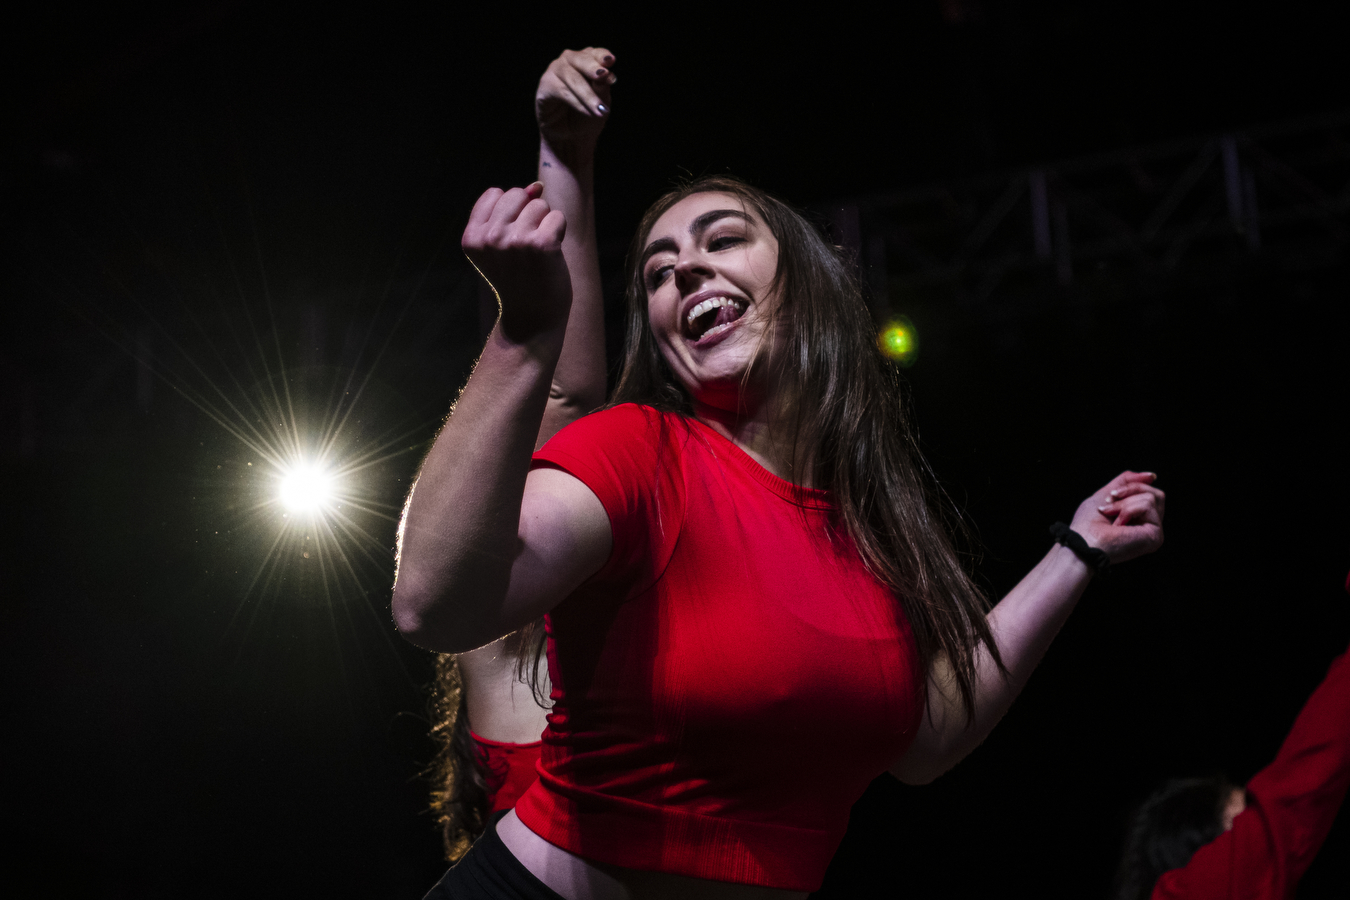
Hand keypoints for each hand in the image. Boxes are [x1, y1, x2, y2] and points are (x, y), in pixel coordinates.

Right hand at [462, 183, 570, 342]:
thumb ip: (511, 211)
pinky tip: (552, 253)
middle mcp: (490, 238)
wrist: (532, 318)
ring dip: (545, 224)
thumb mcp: (501, 245)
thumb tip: (537, 185)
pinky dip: (559, 231)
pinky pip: (557, 217)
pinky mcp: (542, 245)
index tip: (510, 240)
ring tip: (538, 252)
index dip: (510, 211)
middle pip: (518, 194)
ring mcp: (515, 241)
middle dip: (528, 214)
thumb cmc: (518, 279)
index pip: (495, 193)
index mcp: (472, 237)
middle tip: (526, 248)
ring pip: (540, 204)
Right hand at [536, 47, 615, 155]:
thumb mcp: (601, 101)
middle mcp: (569, 62)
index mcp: (586, 61)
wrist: (572, 138)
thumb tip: (604, 74)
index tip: (611, 61)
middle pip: (580, 59)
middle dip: (593, 68)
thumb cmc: (588, 116)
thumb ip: (602, 87)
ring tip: (600, 110)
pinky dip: (575, 102)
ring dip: (587, 94)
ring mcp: (554, 72)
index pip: (595, 53)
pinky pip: (560, 90)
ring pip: (572, 77)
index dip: (602, 55)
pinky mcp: (544, 86)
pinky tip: (586, 111)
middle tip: (604, 76)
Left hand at [1068, 471, 1164, 564]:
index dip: (1132, 486)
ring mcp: (1153, 531)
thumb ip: (1127, 482)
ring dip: (1125, 503)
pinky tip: (1119, 525)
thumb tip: (1151, 475)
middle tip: (1110, 502)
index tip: (1112, 495)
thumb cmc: (1088, 523)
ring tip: (1112, 515)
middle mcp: (1148, 525)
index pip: (1148, 492)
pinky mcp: (1156, 536)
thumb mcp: (1107, 494)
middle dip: (1129, 490)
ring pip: (1153, 497)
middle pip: (1155, 493)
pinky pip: (1148, 506)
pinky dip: (1128, 509)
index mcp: (1138, 517)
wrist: (1082, 541)